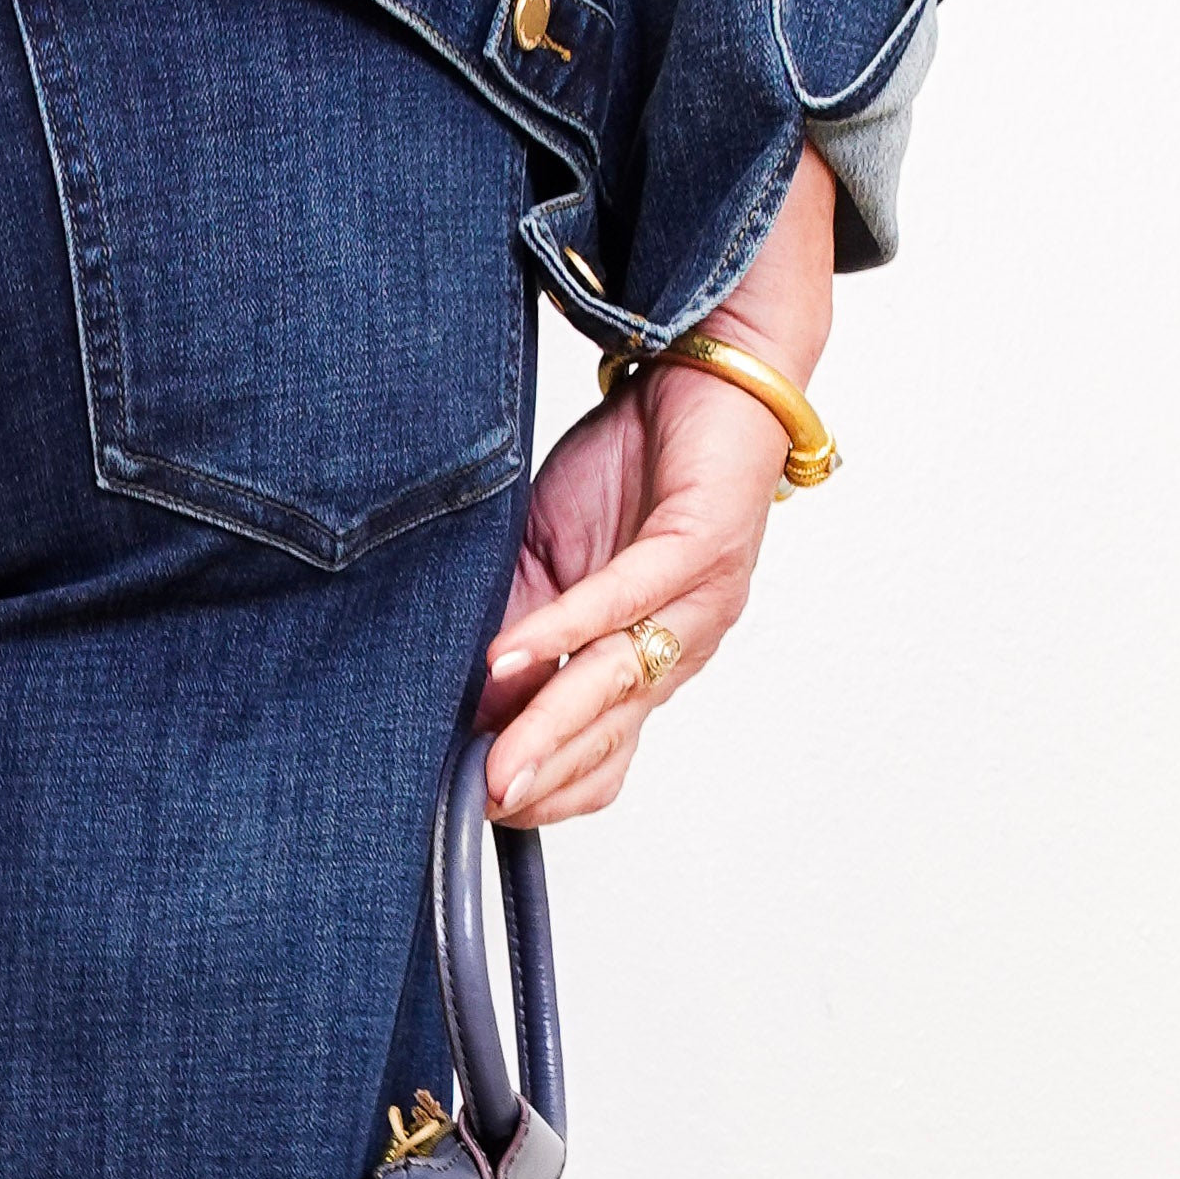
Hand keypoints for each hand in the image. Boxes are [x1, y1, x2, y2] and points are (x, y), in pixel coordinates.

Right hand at [479, 146, 834, 826]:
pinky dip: (564, 630)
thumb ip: (514, 626)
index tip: (470, 810)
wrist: (714, 367)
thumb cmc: (637, 465)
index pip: (597, 764)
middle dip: (537, 782)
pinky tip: (511, 655)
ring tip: (493, 762)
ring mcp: (697, 602)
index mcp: (644, 663)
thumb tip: (464, 701)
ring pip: (617, 687)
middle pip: (605, 745)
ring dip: (550, 729)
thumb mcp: (549, 557)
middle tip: (474, 809)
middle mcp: (677, 648)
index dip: (539, 793)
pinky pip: (626, 599)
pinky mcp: (700, 543)